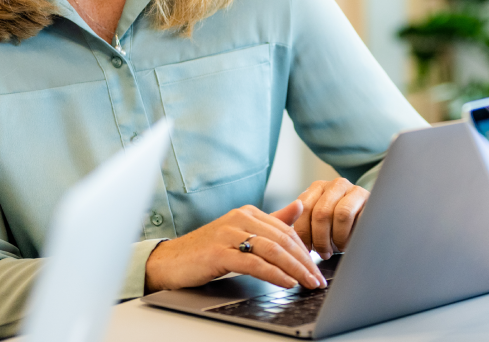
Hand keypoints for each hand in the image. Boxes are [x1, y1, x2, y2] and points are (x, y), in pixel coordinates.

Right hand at [144, 200, 326, 292]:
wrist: (169, 261)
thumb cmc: (206, 250)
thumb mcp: (241, 233)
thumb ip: (271, 221)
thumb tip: (299, 206)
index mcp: (248, 212)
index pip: (286, 230)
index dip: (304, 250)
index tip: (317, 268)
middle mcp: (240, 218)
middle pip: (282, 239)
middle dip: (304, 262)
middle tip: (318, 279)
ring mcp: (229, 233)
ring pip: (272, 250)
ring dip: (295, 269)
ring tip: (308, 283)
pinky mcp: (219, 252)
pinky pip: (254, 263)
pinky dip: (274, 273)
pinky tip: (286, 282)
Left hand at [293, 178, 368, 258]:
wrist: (367, 227)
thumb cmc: (335, 229)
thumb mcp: (315, 224)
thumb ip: (297, 223)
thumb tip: (281, 226)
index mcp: (318, 187)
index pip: (304, 207)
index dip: (304, 232)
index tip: (306, 250)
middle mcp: (336, 185)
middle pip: (322, 212)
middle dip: (321, 239)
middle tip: (323, 254)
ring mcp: (355, 191)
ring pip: (342, 214)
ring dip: (338, 238)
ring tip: (338, 248)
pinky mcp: (372, 202)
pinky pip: (362, 219)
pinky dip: (353, 236)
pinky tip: (351, 244)